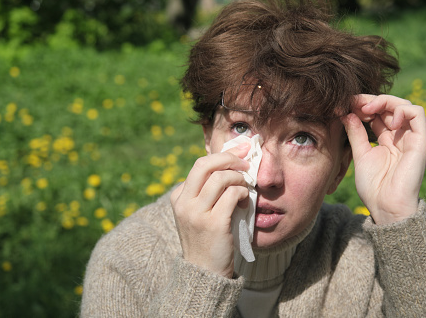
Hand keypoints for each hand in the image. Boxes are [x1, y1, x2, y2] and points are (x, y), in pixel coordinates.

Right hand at [170, 143, 249, 277]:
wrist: (204, 273)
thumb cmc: (208, 239)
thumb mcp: (199, 212)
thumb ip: (208, 191)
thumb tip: (231, 163)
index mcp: (179, 197)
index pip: (201, 165)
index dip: (223, 155)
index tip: (240, 152)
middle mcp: (184, 202)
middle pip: (205, 164)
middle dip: (229, 157)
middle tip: (246, 163)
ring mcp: (196, 213)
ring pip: (221, 177)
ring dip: (239, 179)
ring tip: (245, 189)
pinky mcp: (213, 223)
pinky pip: (232, 194)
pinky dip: (243, 193)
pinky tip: (245, 203)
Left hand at [341, 94, 425, 224]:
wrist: (386, 207)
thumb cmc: (374, 187)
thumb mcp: (360, 155)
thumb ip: (355, 133)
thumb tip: (346, 113)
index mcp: (386, 139)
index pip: (377, 112)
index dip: (363, 104)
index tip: (346, 104)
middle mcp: (400, 136)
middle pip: (389, 105)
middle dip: (370, 100)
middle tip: (354, 103)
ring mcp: (410, 138)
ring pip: (404, 105)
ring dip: (385, 101)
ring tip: (367, 110)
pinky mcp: (420, 142)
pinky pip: (417, 114)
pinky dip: (402, 110)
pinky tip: (387, 120)